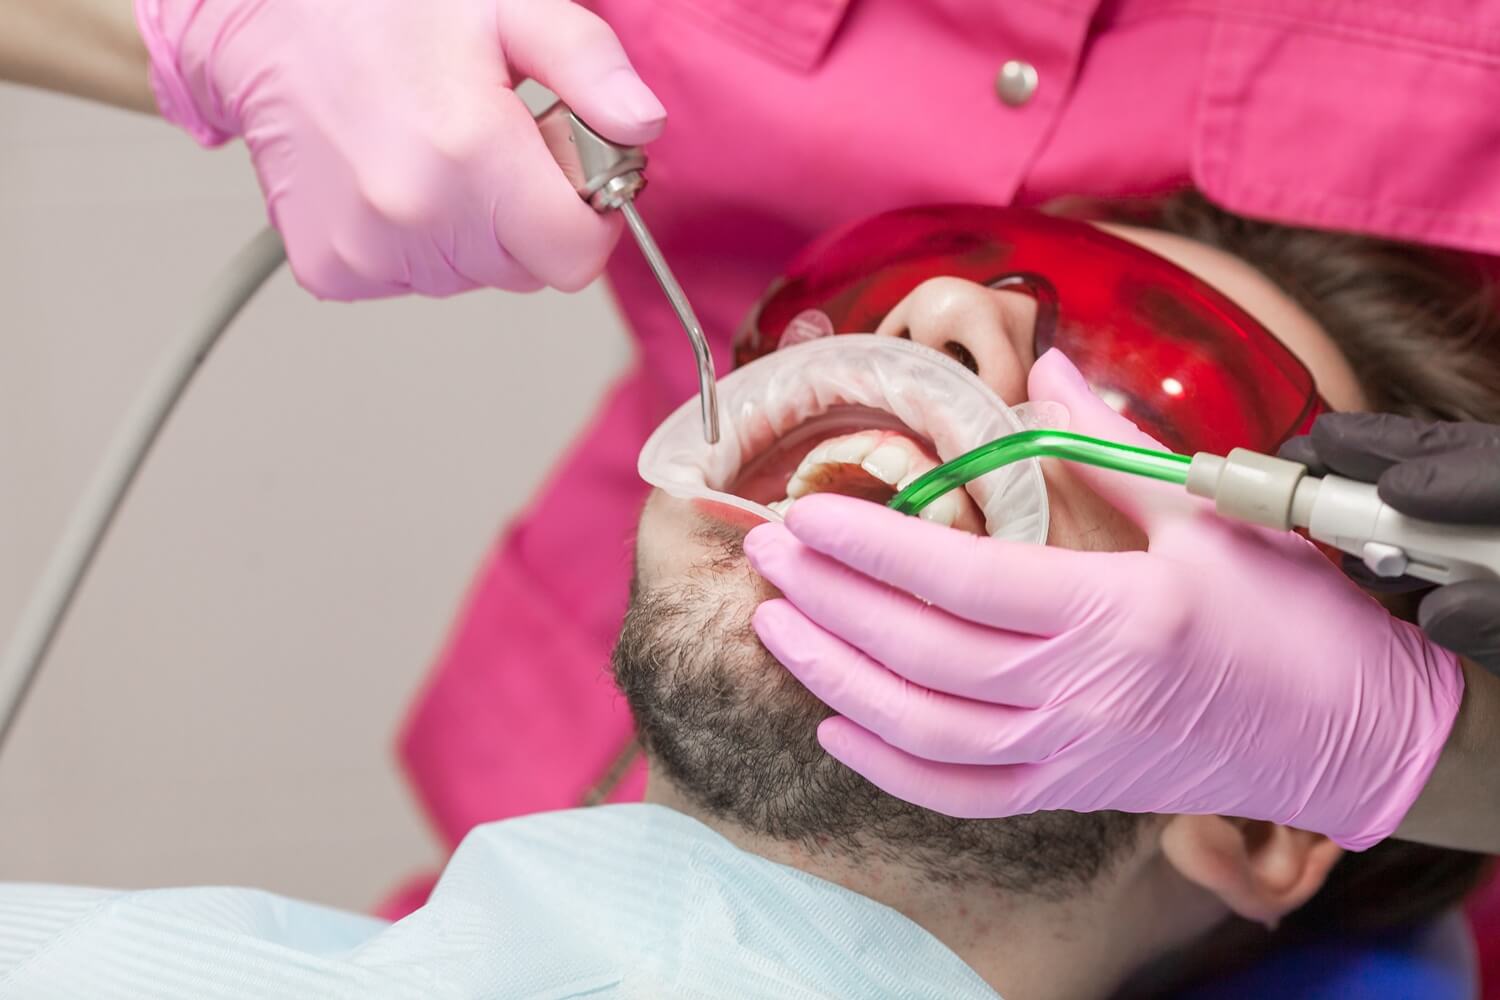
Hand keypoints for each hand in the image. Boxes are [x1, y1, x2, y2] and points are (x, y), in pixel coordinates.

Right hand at [136, 0, 664, 298]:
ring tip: (434, 152)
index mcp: (470, 155)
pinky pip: (416, 279)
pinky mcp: (333, 270)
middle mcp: (415, 217)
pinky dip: (420, 242)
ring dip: (474, 229)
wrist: (265, 23)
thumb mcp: (509, 8)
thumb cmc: (385, 11)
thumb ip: (589, 66)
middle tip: (490, 145)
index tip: (566, 171)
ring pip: (474, 277)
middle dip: (530, 216)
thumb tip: (642, 124)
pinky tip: (395, 176)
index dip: (588, 217)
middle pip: (528, 270)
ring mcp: (369, 252)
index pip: (577, 256)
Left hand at [743, 351, 1463, 848]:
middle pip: (923, 655)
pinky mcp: (1070, 794)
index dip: (873, 548)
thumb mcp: (1208, 513)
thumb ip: (1109, 447)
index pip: (965, 580)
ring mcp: (1072, 756)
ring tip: (774, 626)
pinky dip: (889, 768)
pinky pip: (962, 796)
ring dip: (836, 680)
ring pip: (925, 732)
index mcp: (1118, 612)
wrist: (1352, 733)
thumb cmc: (1290, 616)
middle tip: (765, 552)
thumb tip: (1040, 373)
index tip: (806, 513)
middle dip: (830, 602)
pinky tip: (834, 725)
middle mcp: (1084, 694)